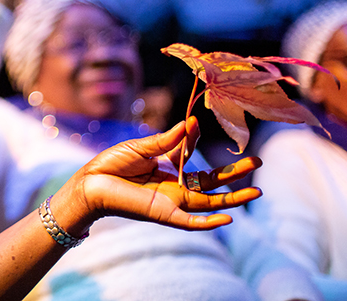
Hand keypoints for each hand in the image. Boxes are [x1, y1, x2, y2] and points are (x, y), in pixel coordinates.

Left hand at [54, 117, 262, 233]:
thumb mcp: (142, 147)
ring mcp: (171, 202)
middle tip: (257, 162)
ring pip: (209, 203)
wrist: (89, 182)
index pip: (192, 158)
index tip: (194, 124)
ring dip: (233, 199)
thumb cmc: (111, 164)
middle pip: (211, 184)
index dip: (195, 141)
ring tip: (256, 192)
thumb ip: (168, 140)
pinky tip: (228, 219)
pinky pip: (190, 222)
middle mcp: (173, 188)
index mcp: (168, 171)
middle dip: (234, 174)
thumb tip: (191, 123)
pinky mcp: (163, 214)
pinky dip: (208, 223)